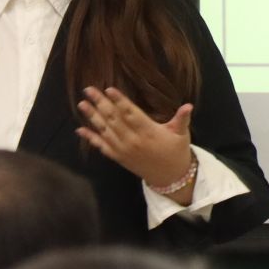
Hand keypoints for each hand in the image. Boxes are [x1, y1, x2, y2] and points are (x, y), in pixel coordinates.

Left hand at [77, 87, 193, 192]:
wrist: (170, 178)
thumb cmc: (176, 151)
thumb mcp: (182, 134)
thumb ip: (182, 118)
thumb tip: (188, 106)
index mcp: (148, 132)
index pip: (131, 113)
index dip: (119, 101)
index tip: (109, 89)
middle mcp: (133, 140)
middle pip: (114, 119)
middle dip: (100, 103)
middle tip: (88, 89)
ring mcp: (123, 150)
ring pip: (105, 130)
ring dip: (92, 117)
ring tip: (82, 104)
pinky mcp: (119, 158)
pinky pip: (102, 147)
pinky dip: (91, 138)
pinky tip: (80, 130)